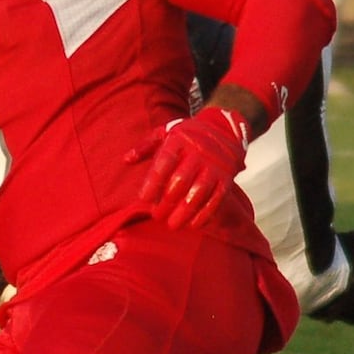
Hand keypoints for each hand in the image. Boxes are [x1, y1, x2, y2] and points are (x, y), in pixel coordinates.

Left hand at [128, 105, 249, 228]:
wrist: (224, 129)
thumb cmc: (186, 135)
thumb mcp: (164, 133)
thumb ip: (145, 147)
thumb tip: (126, 160)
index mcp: (179, 142)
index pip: (164, 163)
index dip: (153, 182)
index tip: (143, 199)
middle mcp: (198, 153)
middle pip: (181, 180)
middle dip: (167, 202)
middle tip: (156, 216)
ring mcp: (214, 166)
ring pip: (200, 192)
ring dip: (185, 212)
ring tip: (172, 225)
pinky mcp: (227, 177)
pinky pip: (217, 198)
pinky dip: (205, 213)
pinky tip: (193, 225)